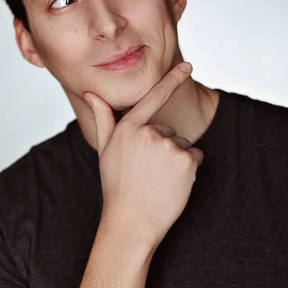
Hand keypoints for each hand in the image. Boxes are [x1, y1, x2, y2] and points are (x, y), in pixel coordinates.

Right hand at [84, 63, 203, 250]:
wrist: (131, 221)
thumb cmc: (117, 186)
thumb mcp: (105, 151)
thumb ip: (103, 119)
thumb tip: (92, 95)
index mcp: (128, 128)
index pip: (153, 98)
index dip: (172, 79)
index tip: (188, 66)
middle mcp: (148, 132)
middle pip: (168, 130)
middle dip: (164, 147)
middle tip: (148, 171)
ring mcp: (168, 145)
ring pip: (182, 144)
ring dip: (176, 159)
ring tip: (158, 179)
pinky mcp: (185, 160)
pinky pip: (195, 156)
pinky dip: (189, 169)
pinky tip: (172, 183)